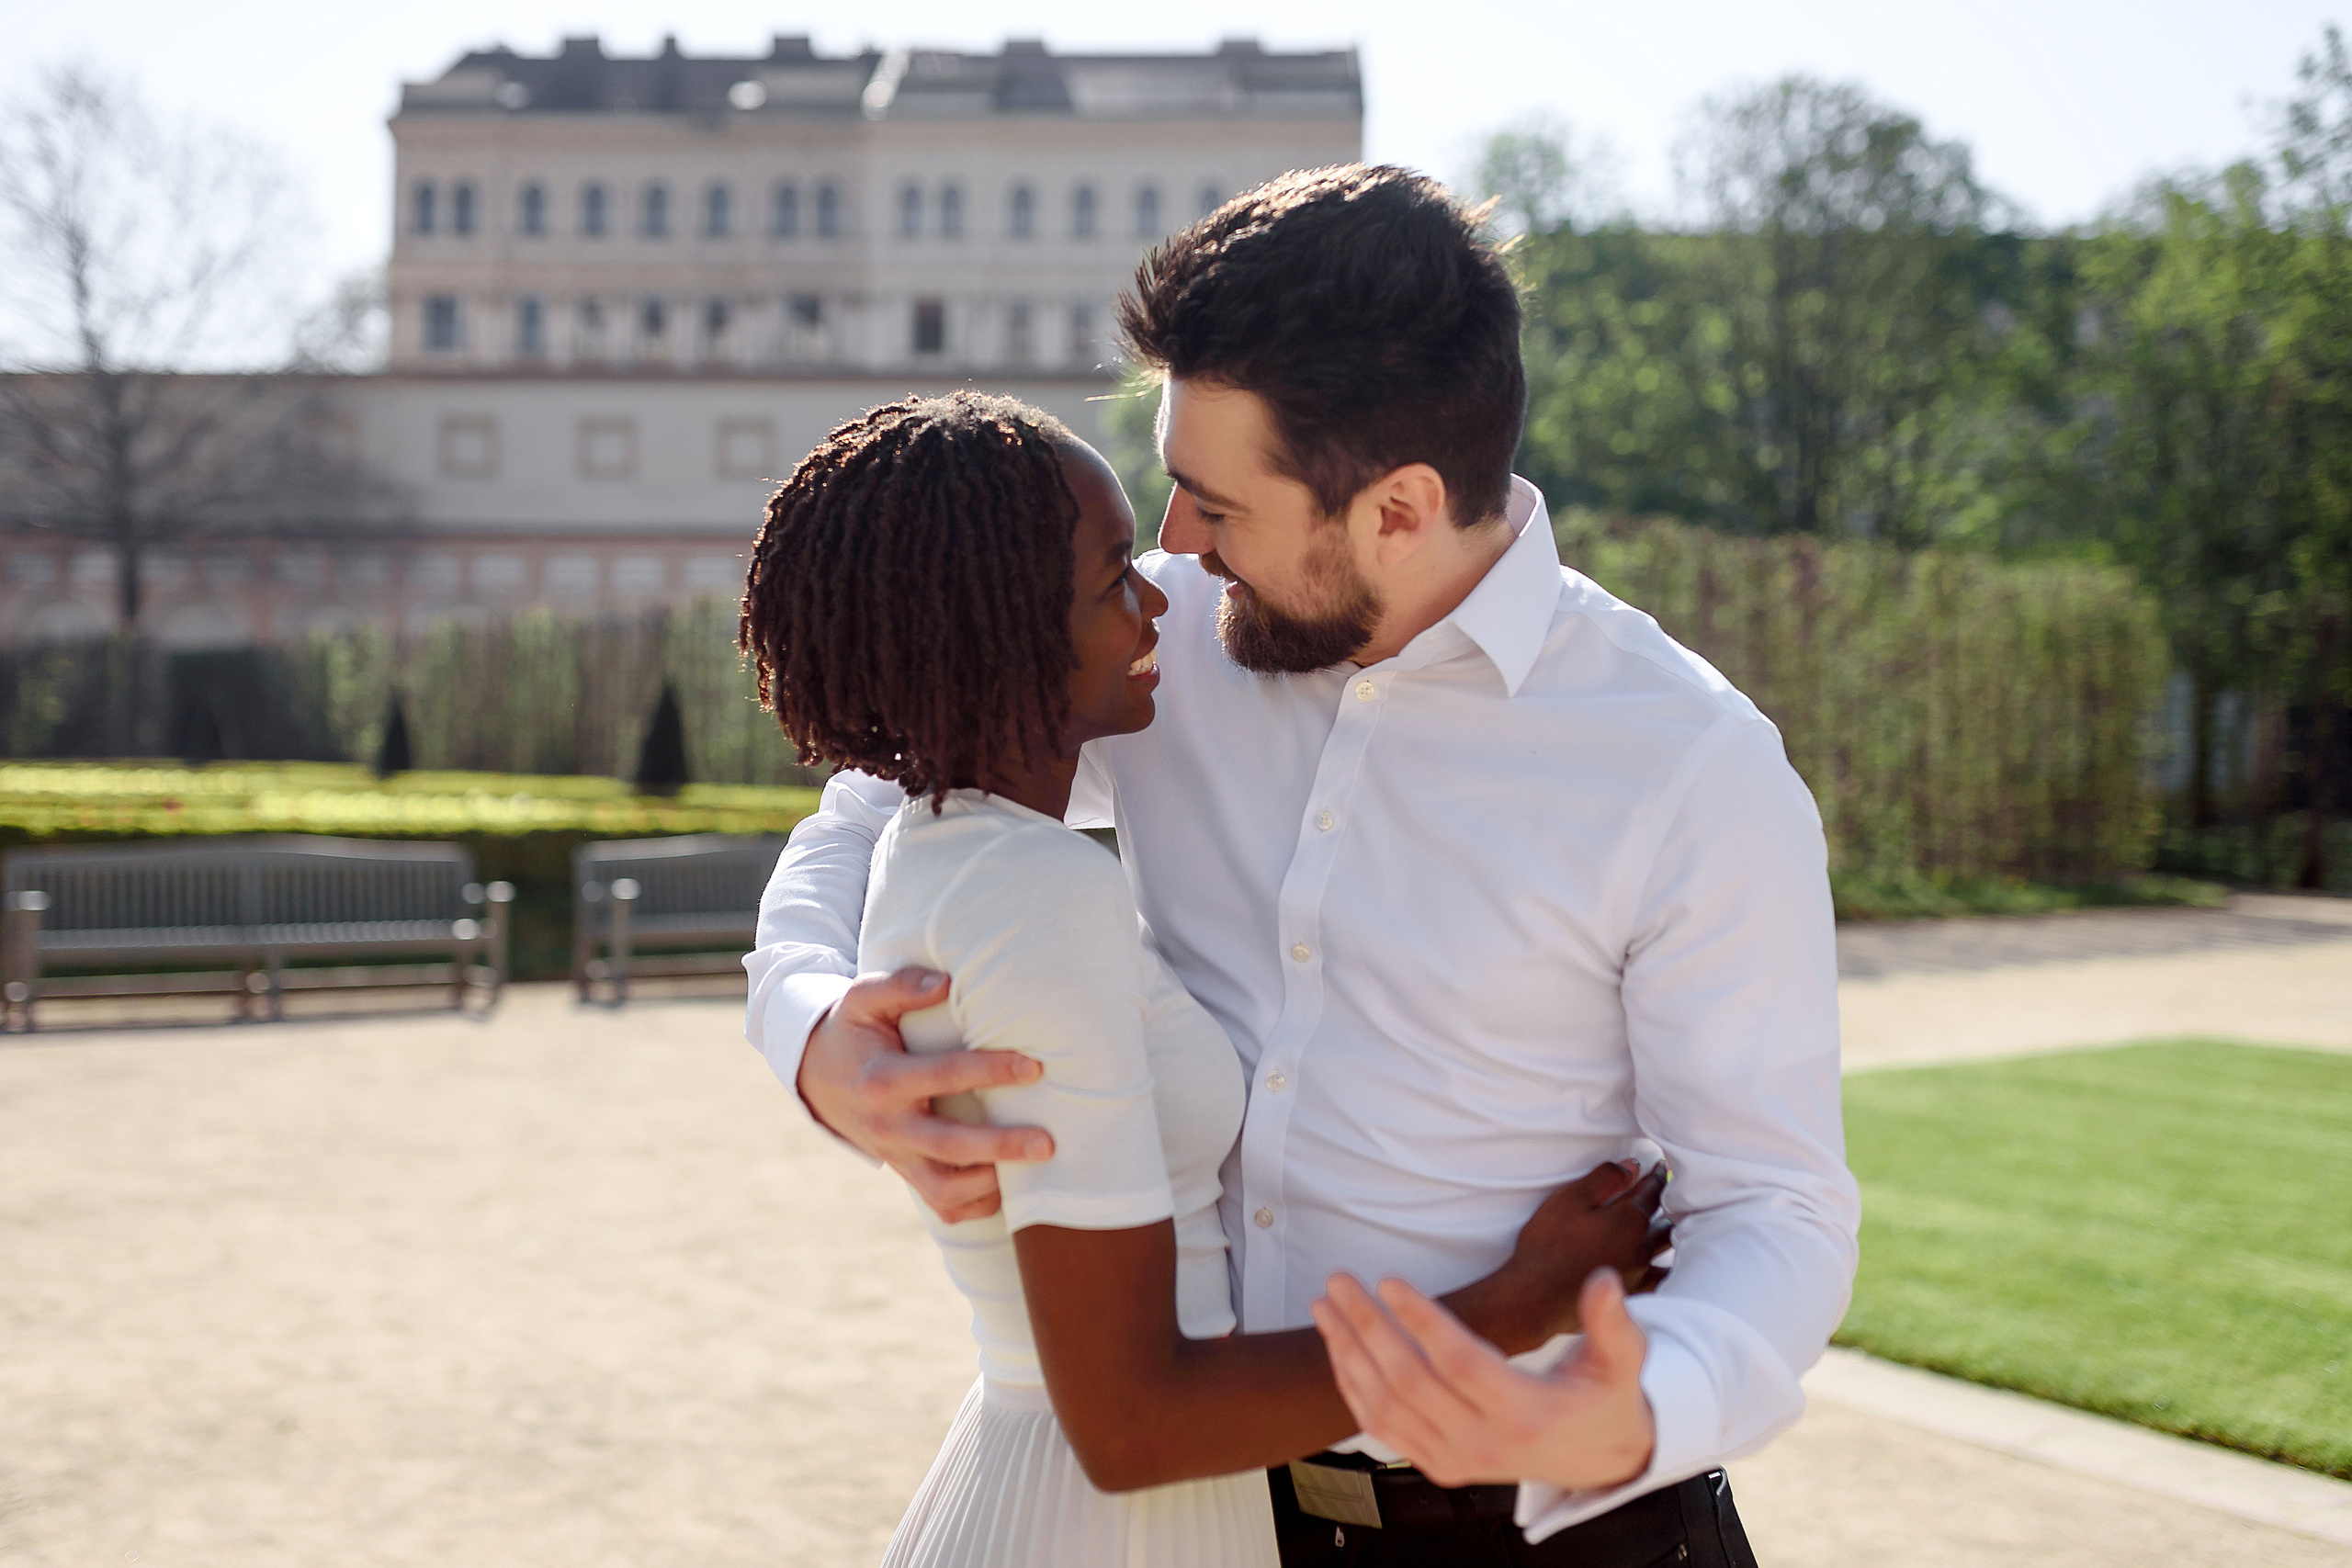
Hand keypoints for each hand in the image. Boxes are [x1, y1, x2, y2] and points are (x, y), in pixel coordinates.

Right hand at [795, 966, 1053, 1222]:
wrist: (817, 1077)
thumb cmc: (854, 1031)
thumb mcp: (863, 999)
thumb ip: (900, 986)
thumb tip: (945, 983)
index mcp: (883, 1080)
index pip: (944, 1076)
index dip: (991, 1071)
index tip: (1035, 1067)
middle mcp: (890, 1127)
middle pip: (950, 1147)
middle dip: (1001, 1146)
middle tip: (1048, 1143)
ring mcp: (897, 1157)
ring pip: (946, 1191)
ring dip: (992, 1184)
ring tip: (1035, 1168)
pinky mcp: (906, 1174)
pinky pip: (944, 1207)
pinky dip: (978, 1205)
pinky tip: (1011, 1185)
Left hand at [1310, 1268, 1656, 1491]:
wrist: (1596, 1459)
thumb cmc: (1604, 1399)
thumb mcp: (1622, 1362)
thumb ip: (1613, 1324)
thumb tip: (1604, 1281)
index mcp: (1527, 1415)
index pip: (1461, 1364)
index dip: (1423, 1321)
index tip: (1390, 1279)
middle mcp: (1485, 1444)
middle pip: (1410, 1381)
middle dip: (1368, 1326)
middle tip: (1340, 1280)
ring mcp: (1457, 1459)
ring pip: (1385, 1406)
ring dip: (1348, 1353)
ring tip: (1325, 1304)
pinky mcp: (1438, 1465)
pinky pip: (1383, 1427)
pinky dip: (1353, 1387)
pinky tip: (1338, 1347)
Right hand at [1496, 1160, 1671, 1342]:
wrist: (1537, 1297)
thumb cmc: (1549, 1245)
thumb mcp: (1572, 1199)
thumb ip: (1606, 1178)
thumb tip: (1633, 1166)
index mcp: (1629, 1220)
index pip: (1651, 1192)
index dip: (1656, 1176)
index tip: (1661, 1166)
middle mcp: (1641, 1247)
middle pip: (1665, 1221)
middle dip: (1669, 1204)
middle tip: (1673, 1193)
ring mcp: (1638, 1274)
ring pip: (1665, 1250)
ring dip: (1669, 1233)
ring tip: (1672, 1225)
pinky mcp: (1631, 1295)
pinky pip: (1659, 1281)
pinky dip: (1666, 1270)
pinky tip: (1667, 1271)